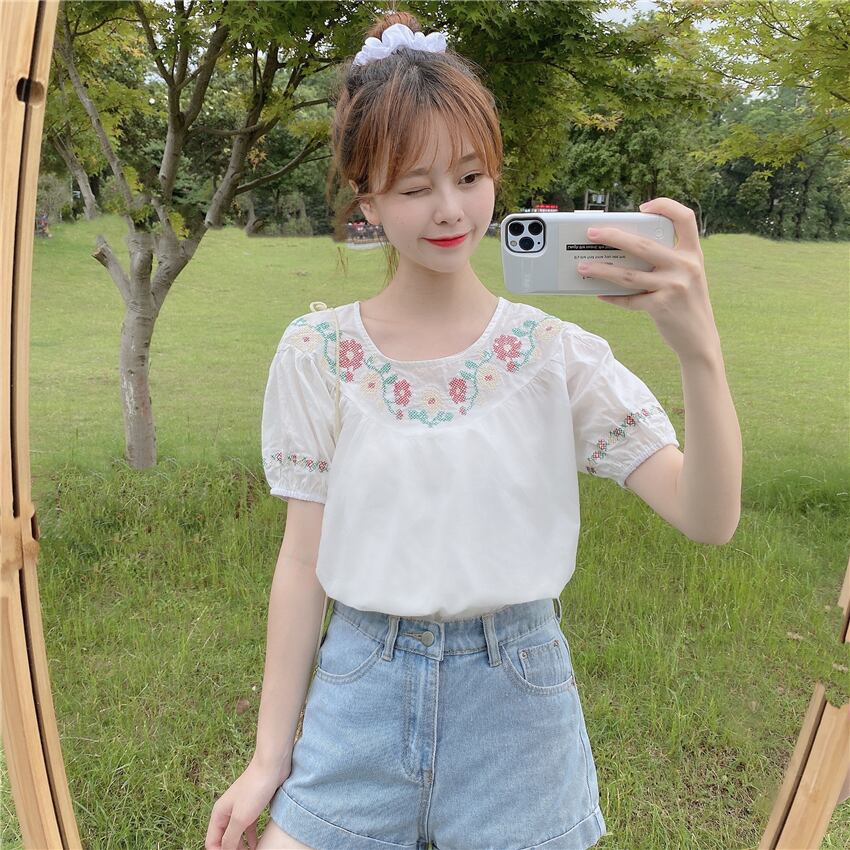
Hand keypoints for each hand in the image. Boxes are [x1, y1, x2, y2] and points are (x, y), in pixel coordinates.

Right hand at [205, 755, 290, 849]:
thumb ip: (230, 838)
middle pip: (224, 839)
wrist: (272, 765)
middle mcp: (227, 812)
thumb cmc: (255, 788)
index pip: (212, 842)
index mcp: (219, 814)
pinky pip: (249, 827)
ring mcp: (241, 809)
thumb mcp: (241, 818)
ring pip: (237, 834)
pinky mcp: (254, 806)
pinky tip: (257, 845)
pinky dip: (251, 838)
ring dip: (241, 846)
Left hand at [579, 197, 720, 361]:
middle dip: (613, 236)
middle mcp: (685, 266)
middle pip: (643, 245)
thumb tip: (624, 251)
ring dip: (602, 270)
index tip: (642, 207)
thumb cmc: (687, 304)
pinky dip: (612, 297)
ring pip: (628, 274)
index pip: (685, 217)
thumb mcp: (687, 276)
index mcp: (692, 254)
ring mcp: (674, 286)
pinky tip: (599, 293)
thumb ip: (667, 261)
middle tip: (592, 233)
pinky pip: (628, 299)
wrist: (700, 339)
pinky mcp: (661, 306)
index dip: (665, 206)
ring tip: (583, 266)